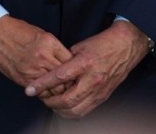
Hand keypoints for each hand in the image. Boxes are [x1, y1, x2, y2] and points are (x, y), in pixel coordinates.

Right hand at [0, 15, 72, 88]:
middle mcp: (43, 57)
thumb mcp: (40, 34)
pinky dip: (45, 92)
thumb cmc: (15, 30)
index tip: (76, 71)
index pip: (72, 62)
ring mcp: (32, 69)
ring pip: (55, 87)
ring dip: (58, 89)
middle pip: (66, 77)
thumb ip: (54, 48)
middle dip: (70, 81)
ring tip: (58, 88)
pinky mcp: (23, 78)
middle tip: (70, 83)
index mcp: (49, 43)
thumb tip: (66, 61)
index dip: (76, 68)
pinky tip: (46, 89)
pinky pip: (41, 92)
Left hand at [25, 20, 148, 118]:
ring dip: (60, 109)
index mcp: (85, 63)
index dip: (41, 85)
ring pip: (76, 110)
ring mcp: (100, 90)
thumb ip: (65, 61)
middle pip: (67, 100)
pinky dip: (72, 112)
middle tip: (40, 97)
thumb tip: (50, 72)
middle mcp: (93, 79)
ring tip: (51, 102)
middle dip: (50, 102)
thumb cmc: (100, 44)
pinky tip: (64, 106)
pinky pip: (86, 111)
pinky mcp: (104, 97)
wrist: (125, 47)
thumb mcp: (79, 47)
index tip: (29, 90)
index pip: (59, 77)